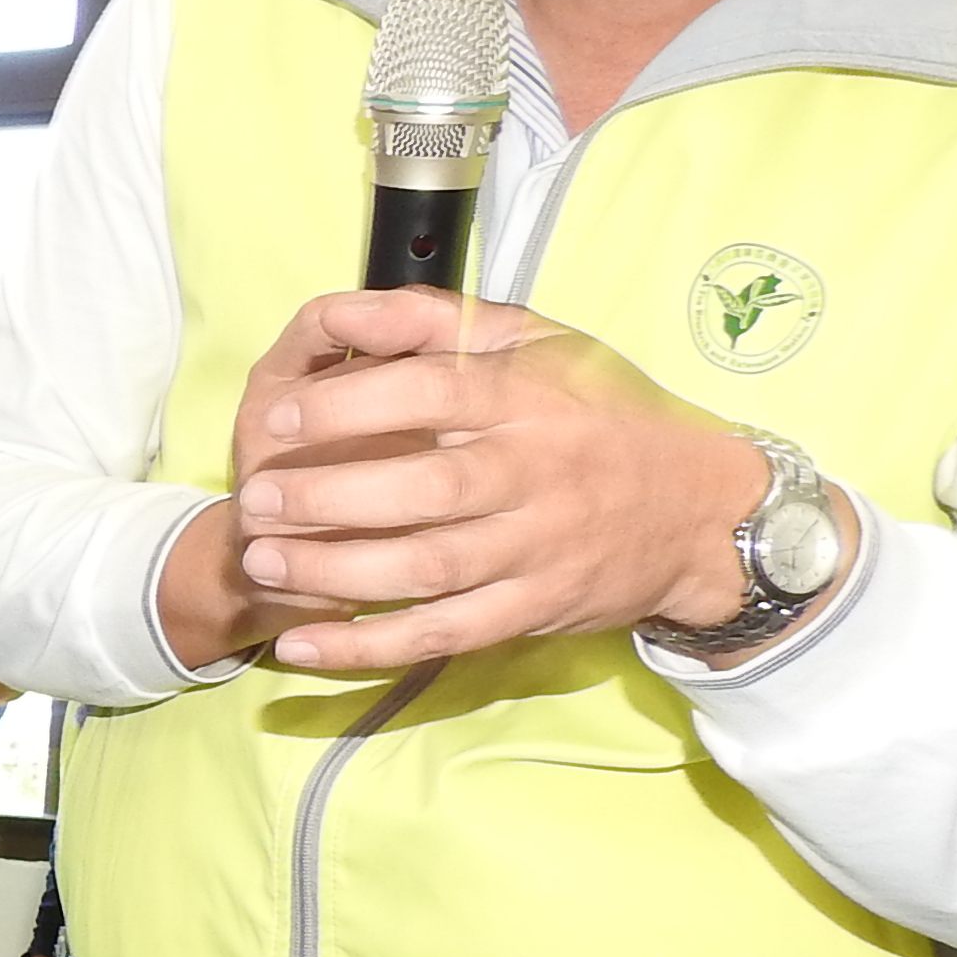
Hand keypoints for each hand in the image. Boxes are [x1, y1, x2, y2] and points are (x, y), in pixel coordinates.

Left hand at [225, 292, 797, 671]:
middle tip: (255, 500)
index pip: (432, 394)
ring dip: (334, 572)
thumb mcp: (539, 343)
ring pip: (426, 569)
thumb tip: (343, 310)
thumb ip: (436, 321)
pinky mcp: (531, 610)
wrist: (702, 510)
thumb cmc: (602, 412)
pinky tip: (301, 646)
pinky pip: (442, 634)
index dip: (349, 405)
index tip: (277, 417)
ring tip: (261, 561)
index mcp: (530, 399)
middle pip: (423, 491)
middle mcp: (535, 475)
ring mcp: (535, 549)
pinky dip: (369, 645)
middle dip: (328, 499)